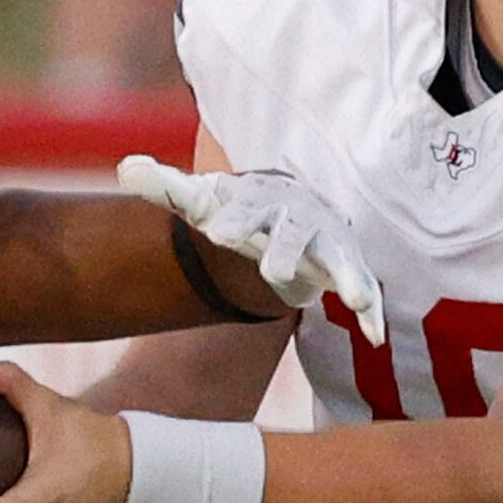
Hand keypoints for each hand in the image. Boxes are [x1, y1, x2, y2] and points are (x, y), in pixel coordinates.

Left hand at [118, 154, 384, 345]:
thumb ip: (168, 188)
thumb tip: (126, 168)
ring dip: (348, 278)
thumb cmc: (243, 209)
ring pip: (338, 259)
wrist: (295, 207)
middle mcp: (299, 217)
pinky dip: (372, 311)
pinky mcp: (346, 268)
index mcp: (262, 200)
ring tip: (355, 300)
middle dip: (285, 249)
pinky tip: (376, 334)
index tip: (214, 231)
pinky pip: (363, 289)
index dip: (234, 219)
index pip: (246, 207)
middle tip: (273, 272)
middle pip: (291, 232)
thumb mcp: (205, 199)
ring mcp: (327, 243)